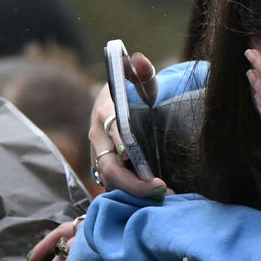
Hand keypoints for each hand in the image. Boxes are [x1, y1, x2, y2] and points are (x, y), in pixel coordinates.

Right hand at [89, 52, 167, 197]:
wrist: (116, 104)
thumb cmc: (133, 92)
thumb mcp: (140, 81)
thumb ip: (142, 72)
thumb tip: (138, 59)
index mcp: (105, 114)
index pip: (114, 137)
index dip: (129, 154)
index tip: (150, 171)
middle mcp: (97, 139)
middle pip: (109, 169)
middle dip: (134, 185)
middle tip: (162, 190)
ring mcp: (98, 155)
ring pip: (109, 182)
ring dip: (133, 194)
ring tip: (162, 198)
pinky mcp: (103, 168)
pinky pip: (112, 187)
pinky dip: (130, 196)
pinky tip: (153, 200)